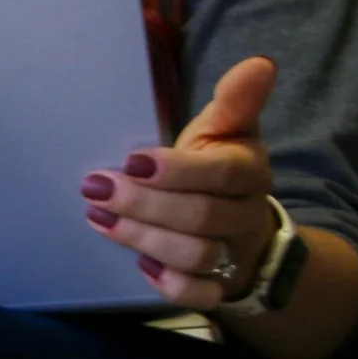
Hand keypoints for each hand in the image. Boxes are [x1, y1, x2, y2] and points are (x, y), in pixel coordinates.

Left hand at [81, 56, 281, 309]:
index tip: (132, 161)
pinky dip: (171, 285)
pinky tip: (140, 267)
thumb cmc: (213, 167)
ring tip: (100, 218)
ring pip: (197, 255)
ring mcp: (233, 251)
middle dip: (145, 204)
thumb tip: (260, 63)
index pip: (221, 172)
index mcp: (248, 168)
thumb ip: (235, 102)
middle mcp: (246, 211)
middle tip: (97, 189)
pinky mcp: (219, 283)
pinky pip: (201, 295)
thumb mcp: (223, 130)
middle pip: (202, 216)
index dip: (178, 170)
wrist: (237, 226)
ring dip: (145, 239)